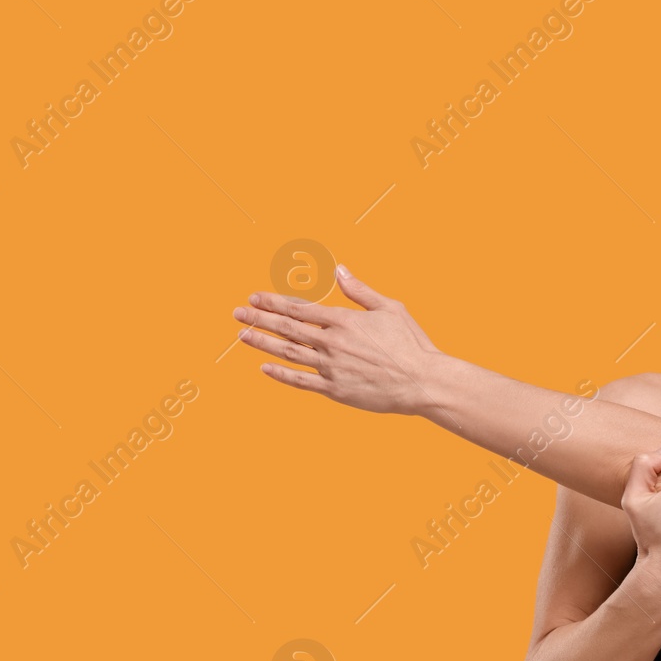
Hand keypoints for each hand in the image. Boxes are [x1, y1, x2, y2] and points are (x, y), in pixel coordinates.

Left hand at [232, 264, 442, 414]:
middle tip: (237, 313)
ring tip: (242, 336)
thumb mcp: (389, 308)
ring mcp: (331, 368)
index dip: (274, 302)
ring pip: (288, 354)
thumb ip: (360, 290)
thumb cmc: (410, 343)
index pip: (299, 308)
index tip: (254, 298)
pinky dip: (280, 375)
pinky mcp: (335, 390)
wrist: (422, 382)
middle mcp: (332, 343)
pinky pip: (301, 382)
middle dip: (259, 319)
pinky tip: (264, 367)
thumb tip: (340, 270)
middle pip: (287, 328)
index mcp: (344, 320)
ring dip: (263, 343)